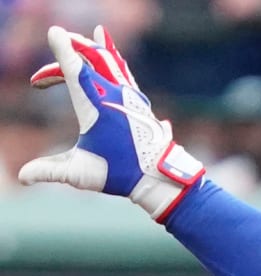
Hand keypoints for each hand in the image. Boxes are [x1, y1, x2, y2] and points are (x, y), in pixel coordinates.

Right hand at [18, 25, 204, 221]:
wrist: (158, 177)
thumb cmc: (118, 174)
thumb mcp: (80, 173)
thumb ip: (49, 170)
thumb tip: (22, 177)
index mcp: (95, 107)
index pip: (75, 70)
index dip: (63, 50)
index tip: (55, 32)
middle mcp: (113, 95)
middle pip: (92, 57)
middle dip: (74, 47)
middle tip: (60, 41)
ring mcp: (129, 96)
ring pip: (110, 60)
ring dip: (95, 47)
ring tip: (95, 33)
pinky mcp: (138, 101)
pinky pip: (123, 71)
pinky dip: (113, 57)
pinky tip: (110, 49)